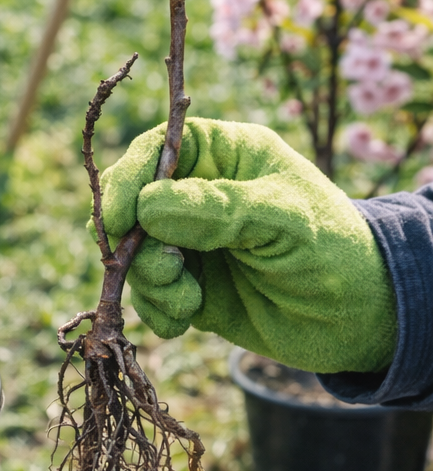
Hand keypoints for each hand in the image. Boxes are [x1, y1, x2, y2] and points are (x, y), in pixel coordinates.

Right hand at [98, 118, 395, 374]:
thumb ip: (220, 209)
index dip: (128, 181)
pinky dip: (158, 312)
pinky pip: (148, 297)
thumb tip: (148, 205)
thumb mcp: (285, 221)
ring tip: (190, 301)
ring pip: (135, 257)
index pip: (158, 150)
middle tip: (168, 270)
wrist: (356, 319)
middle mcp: (200, 196)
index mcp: (226, 155)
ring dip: (152, 283)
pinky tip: (186, 320)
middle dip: (136, 244)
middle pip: (133, 207)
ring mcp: (192, 244)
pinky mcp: (189, 288)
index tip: (115, 222)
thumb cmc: (333, 251)